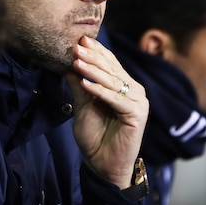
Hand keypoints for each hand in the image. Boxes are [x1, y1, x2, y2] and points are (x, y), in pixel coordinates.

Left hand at [66, 36, 148, 188]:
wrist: (102, 165)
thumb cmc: (94, 136)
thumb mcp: (82, 106)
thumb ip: (78, 85)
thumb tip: (67, 63)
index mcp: (123, 86)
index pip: (110, 63)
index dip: (95, 51)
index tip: (79, 40)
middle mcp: (134, 90)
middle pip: (112, 69)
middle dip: (92, 57)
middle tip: (75, 47)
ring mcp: (138, 102)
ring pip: (113, 82)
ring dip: (93, 71)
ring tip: (77, 62)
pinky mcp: (137, 115)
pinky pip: (116, 99)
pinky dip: (100, 91)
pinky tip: (85, 84)